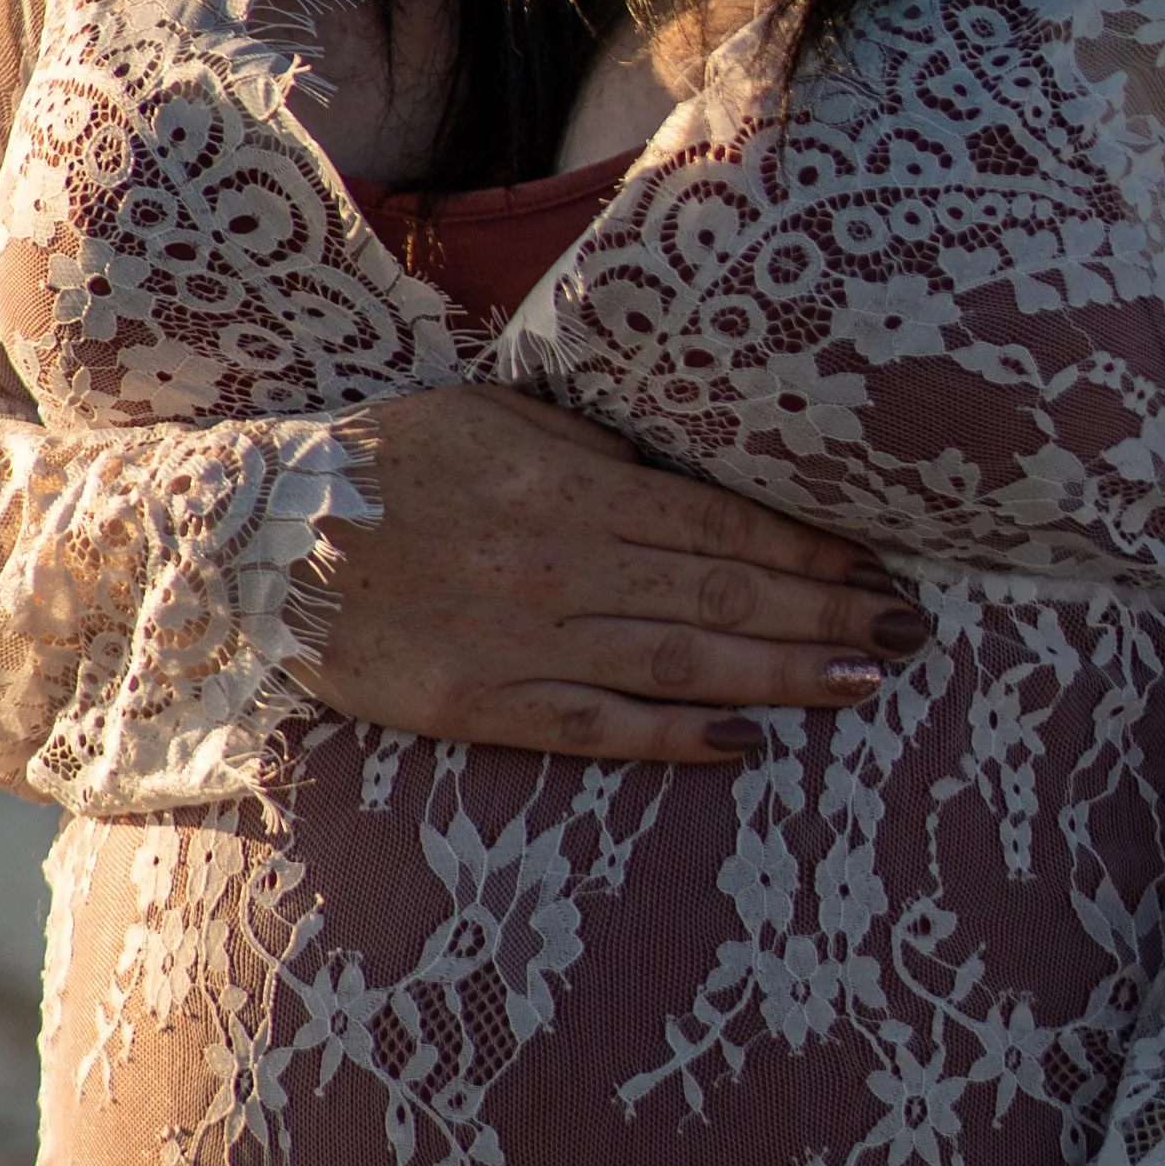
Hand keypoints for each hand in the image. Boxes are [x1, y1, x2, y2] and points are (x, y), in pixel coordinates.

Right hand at [284, 383, 925, 763]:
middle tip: (911, 631)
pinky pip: (593, 726)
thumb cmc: (386, 466)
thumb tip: (689, 475)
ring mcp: (519, 638)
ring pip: (677, 661)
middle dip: (824, 612)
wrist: (253, 542)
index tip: (881, 563)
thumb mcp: (496, 421)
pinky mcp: (478, 703)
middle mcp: (556, 562)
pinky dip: (672, 738)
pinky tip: (745, 744)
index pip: (716, 522)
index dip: (806, 548)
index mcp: (565, 486)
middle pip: (718, 593)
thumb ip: (594, 450)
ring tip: (866, 680)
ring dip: (780, 674)